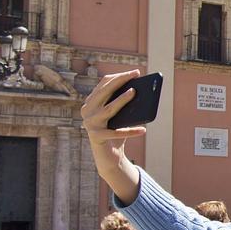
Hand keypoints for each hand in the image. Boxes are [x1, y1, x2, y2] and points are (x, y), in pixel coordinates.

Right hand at [80, 71, 144, 204]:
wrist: (108, 157)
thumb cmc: (116, 132)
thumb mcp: (120, 116)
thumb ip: (125, 105)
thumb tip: (141, 93)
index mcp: (91, 103)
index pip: (103, 85)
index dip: (119, 77)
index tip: (135, 72)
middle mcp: (87, 111)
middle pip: (104, 93)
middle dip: (120, 81)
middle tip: (135, 75)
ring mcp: (90, 124)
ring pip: (108, 109)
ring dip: (122, 100)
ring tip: (135, 93)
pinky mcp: (97, 137)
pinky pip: (116, 133)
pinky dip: (130, 131)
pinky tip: (143, 130)